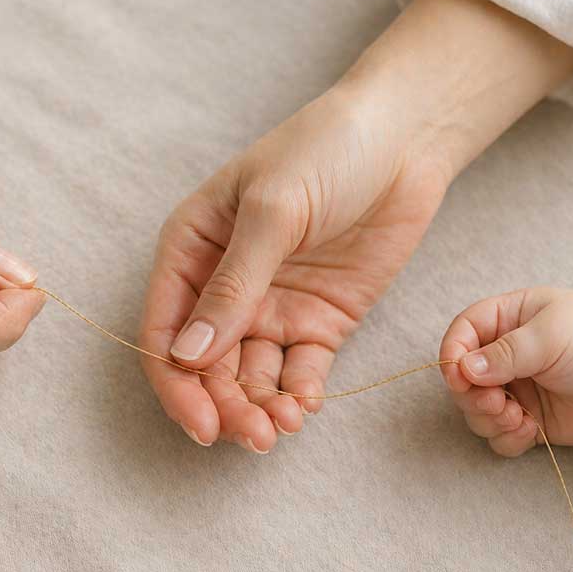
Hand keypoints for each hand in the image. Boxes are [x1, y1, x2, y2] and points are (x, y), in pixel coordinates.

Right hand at [141, 0, 572, 451]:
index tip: (202, 423)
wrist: (406, 137)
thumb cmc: (325, 149)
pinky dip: (299, 394)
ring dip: (261, 406)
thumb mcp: (272, 210)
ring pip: (252, 375)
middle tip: (253, 435)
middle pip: (208, 365)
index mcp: (192, 248)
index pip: (166, 329)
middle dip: (225, 404)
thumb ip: (233, 285)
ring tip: (284, 425)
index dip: (176, 382)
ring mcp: (273, 305)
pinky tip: (307, 405)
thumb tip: (188, 354)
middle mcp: (224, 285)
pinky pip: (300, 370)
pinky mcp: (321, 320)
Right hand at [439, 288, 572, 456]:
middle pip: (463, 378)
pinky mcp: (529, 420)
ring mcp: (516, 390)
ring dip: (488, 419)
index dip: (453, 355)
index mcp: (507, 320)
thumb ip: (505, 352)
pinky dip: (506, 437)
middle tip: (495, 403)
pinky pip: (499, 436)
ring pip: (476, 410)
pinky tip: (529, 430)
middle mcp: (505, 356)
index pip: (462, 333)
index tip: (458, 377)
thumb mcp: (550, 334)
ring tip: (516, 418)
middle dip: (471, 395)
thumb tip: (464, 368)